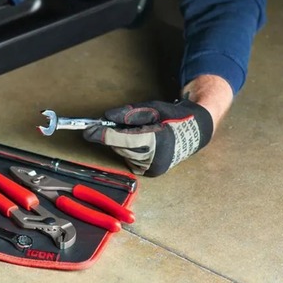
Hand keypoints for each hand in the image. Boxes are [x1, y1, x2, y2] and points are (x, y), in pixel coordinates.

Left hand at [83, 99, 213, 176]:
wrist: (195, 133)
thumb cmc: (173, 118)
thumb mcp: (152, 108)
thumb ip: (128, 114)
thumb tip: (106, 118)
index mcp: (157, 140)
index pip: (123, 139)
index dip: (104, 135)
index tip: (88, 131)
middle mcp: (155, 159)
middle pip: (121, 146)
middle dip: (112, 135)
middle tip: (110, 123)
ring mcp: (152, 168)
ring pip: (123, 153)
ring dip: (122, 142)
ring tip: (137, 132)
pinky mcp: (150, 173)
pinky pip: (129, 159)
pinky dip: (129, 150)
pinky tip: (141, 143)